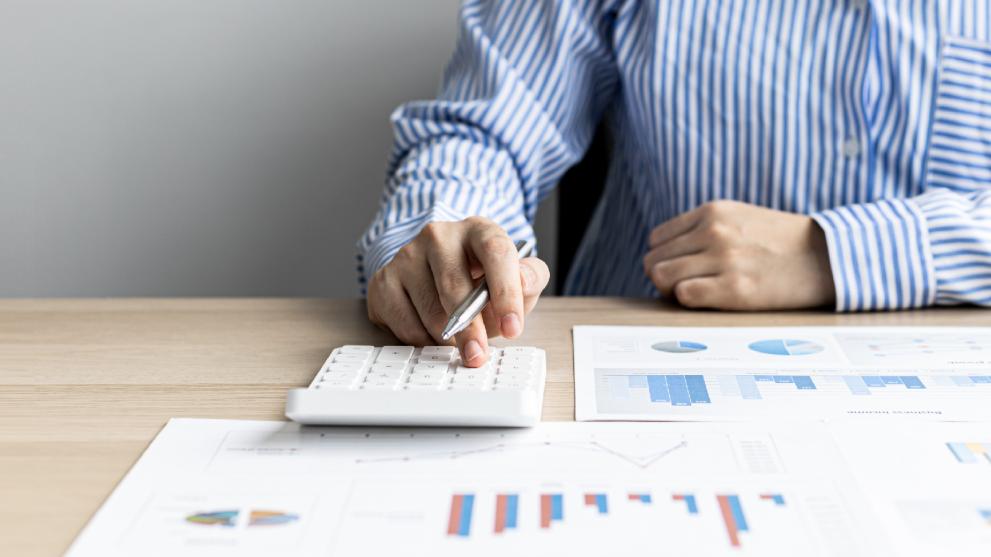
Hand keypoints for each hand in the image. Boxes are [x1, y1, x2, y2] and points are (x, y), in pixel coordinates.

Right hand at [367, 217, 549, 366]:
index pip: (495, 252)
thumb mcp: (516, 276)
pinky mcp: (384, 280)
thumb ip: (530, 277)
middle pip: (454, 285)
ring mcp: (407, 255)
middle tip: (478, 356)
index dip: (506, 292)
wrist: (437, 276)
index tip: (512, 328)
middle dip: (470, 329)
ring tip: (459, 342)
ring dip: (447, 338)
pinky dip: (423, 340)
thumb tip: (524, 281)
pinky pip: (405, 324)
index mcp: (478, 230)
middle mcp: (439, 235)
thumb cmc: (483, 279)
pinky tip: (433, 334)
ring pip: (429, 310)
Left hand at [643, 201, 834, 309]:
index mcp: (712, 212)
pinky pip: (684, 295)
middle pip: (653, 260)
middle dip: (664, 277)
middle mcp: (714, 232)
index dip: (665, 259)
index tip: (683, 270)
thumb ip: (703, 230)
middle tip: (688, 286)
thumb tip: (664, 259)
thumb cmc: (779, 243)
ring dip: (672, 292)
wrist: (826, 257)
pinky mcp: (735, 288)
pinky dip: (689, 301)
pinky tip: (710, 300)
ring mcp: (724, 259)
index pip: (657, 240)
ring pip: (661, 277)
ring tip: (698, 294)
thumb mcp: (739, 218)